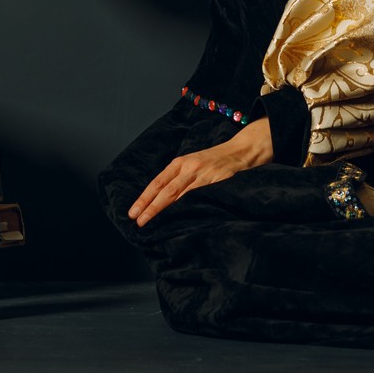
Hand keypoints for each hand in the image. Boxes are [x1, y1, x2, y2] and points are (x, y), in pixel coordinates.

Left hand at [128, 117, 273, 226]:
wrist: (240, 151)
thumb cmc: (215, 160)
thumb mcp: (194, 165)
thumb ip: (180, 179)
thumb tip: (162, 200)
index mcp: (180, 163)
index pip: (157, 182)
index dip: (144, 198)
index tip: (133, 212)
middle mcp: (188, 167)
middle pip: (164, 190)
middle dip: (149, 206)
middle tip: (136, 220)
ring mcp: (201, 174)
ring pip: (177, 194)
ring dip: (161, 208)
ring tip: (148, 221)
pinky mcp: (214, 181)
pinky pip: (196, 197)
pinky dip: (184, 208)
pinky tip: (177, 218)